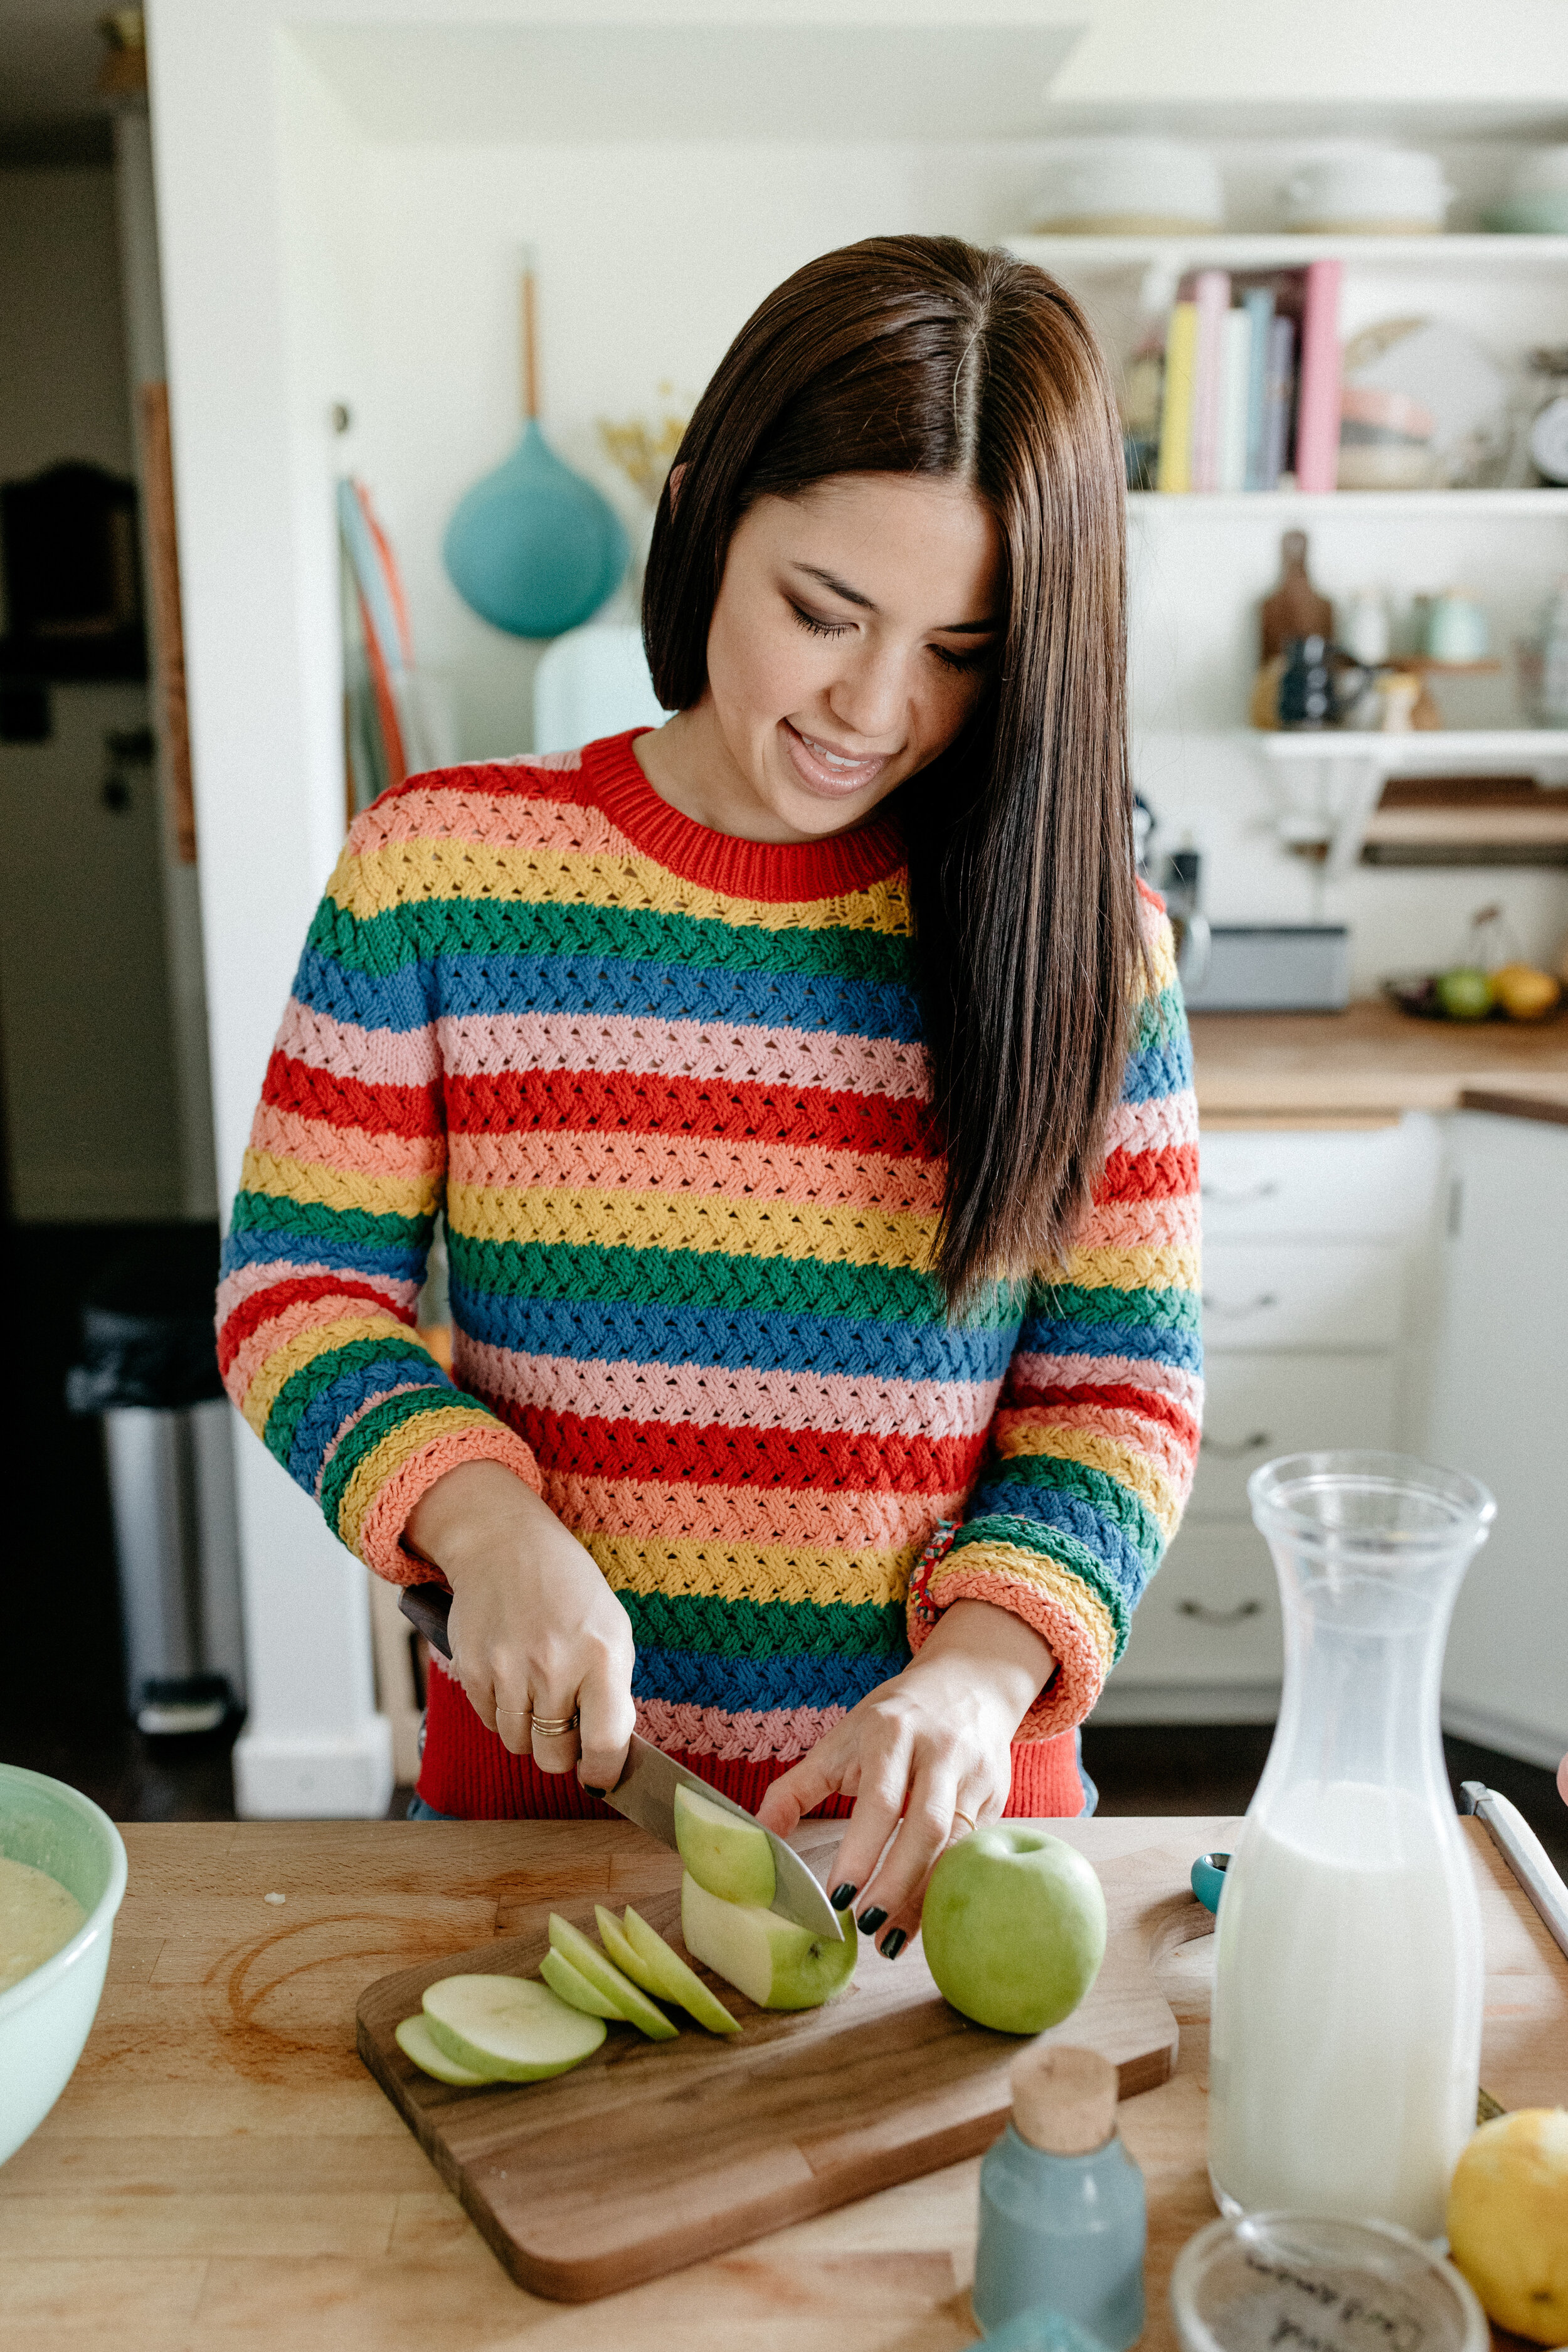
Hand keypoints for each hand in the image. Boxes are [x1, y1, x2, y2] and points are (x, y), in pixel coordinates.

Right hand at [404, 1461, 635, 1789]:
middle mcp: (554, 1665)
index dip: (604, 1773)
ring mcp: (508, 1669)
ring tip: (537, 1691)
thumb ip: (613, 1691)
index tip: (600, 1779)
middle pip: (553, 1756)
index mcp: (601, 1655)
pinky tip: (511, 1675)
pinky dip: (502, 1711)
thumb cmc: (569, 1592)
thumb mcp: (612, 1630)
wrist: (506, 1546)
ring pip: (518, 1743)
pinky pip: (489, 1721)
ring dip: (529, 1731)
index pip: (606, 1742)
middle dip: (561, 1753)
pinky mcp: (472, 1669)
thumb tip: (609, 1754)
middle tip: (566, 1729)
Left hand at [755, 1601, 1053, 1955]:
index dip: (861, 1851)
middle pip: (926, 1827)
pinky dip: (946, 1888)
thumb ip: (797, 1787)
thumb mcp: (842, 1740)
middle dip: (897, 1883)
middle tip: (867, 1926)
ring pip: (955, 1846)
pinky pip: (973, 1852)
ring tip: (891, 1941)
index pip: (880, 1800)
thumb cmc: (892, 1720)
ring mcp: (976, 1776)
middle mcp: (940, 1751)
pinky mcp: (998, 1798)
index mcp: (893, 1733)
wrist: (968, 1683)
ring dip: (924, 1897)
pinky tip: (922, 1918)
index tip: (838, 1896)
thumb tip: (757, 1835)